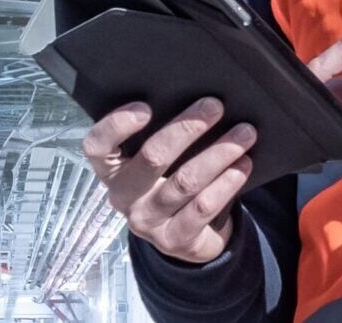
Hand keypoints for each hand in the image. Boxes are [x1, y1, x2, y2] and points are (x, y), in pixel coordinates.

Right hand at [80, 97, 256, 264]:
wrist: (183, 236)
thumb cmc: (167, 182)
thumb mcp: (154, 163)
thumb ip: (160, 137)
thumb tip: (195, 101)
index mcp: (111, 170)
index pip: (97, 146)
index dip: (116, 125)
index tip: (145, 107)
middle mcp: (123, 197)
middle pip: (152, 158)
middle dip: (187, 129)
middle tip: (215, 106)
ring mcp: (147, 222)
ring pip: (185, 182)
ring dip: (218, 153)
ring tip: (244, 134)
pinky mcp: (174, 240)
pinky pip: (203, 207)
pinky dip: (227, 182)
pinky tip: (243, 165)